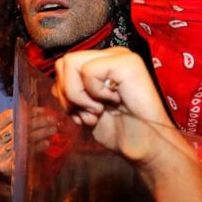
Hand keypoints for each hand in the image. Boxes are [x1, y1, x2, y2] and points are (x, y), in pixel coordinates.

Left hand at [53, 48, 177, 167]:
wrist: (145, 146)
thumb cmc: (120, 130)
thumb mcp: (85, 109)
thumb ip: (71, 92)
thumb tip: (56, 86)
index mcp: (102, 63)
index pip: (64, 67)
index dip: (64, 94)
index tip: (81, 114)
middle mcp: (110, 55)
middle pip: (63, 63)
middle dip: (67, 94)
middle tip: (87, 113)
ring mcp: (120, 56)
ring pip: (71, 64)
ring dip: (78, 95)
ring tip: (97, 110)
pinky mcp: (127, 63)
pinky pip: (89, 71)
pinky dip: (93, 94)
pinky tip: (110, 105)